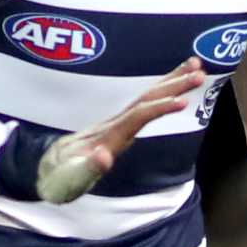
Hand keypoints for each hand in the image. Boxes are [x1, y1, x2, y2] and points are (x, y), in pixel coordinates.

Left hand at [35, 60, 204, 202]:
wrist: (46, 170)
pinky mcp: (119, 126)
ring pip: (147, 97)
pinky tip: (175, 84)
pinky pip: (145, 104)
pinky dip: (162, 90)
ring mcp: (117, 124)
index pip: (137, 117)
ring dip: (171, 81)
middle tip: (200, 72)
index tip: (183, 102)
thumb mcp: (70, 180)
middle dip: (173, 85)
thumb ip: (87, 169)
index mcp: (108, 136)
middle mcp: (114, 125)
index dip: (159, 108)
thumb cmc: (59, 178)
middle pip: (146, 99)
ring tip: (196, 66)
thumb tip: (105, 156)